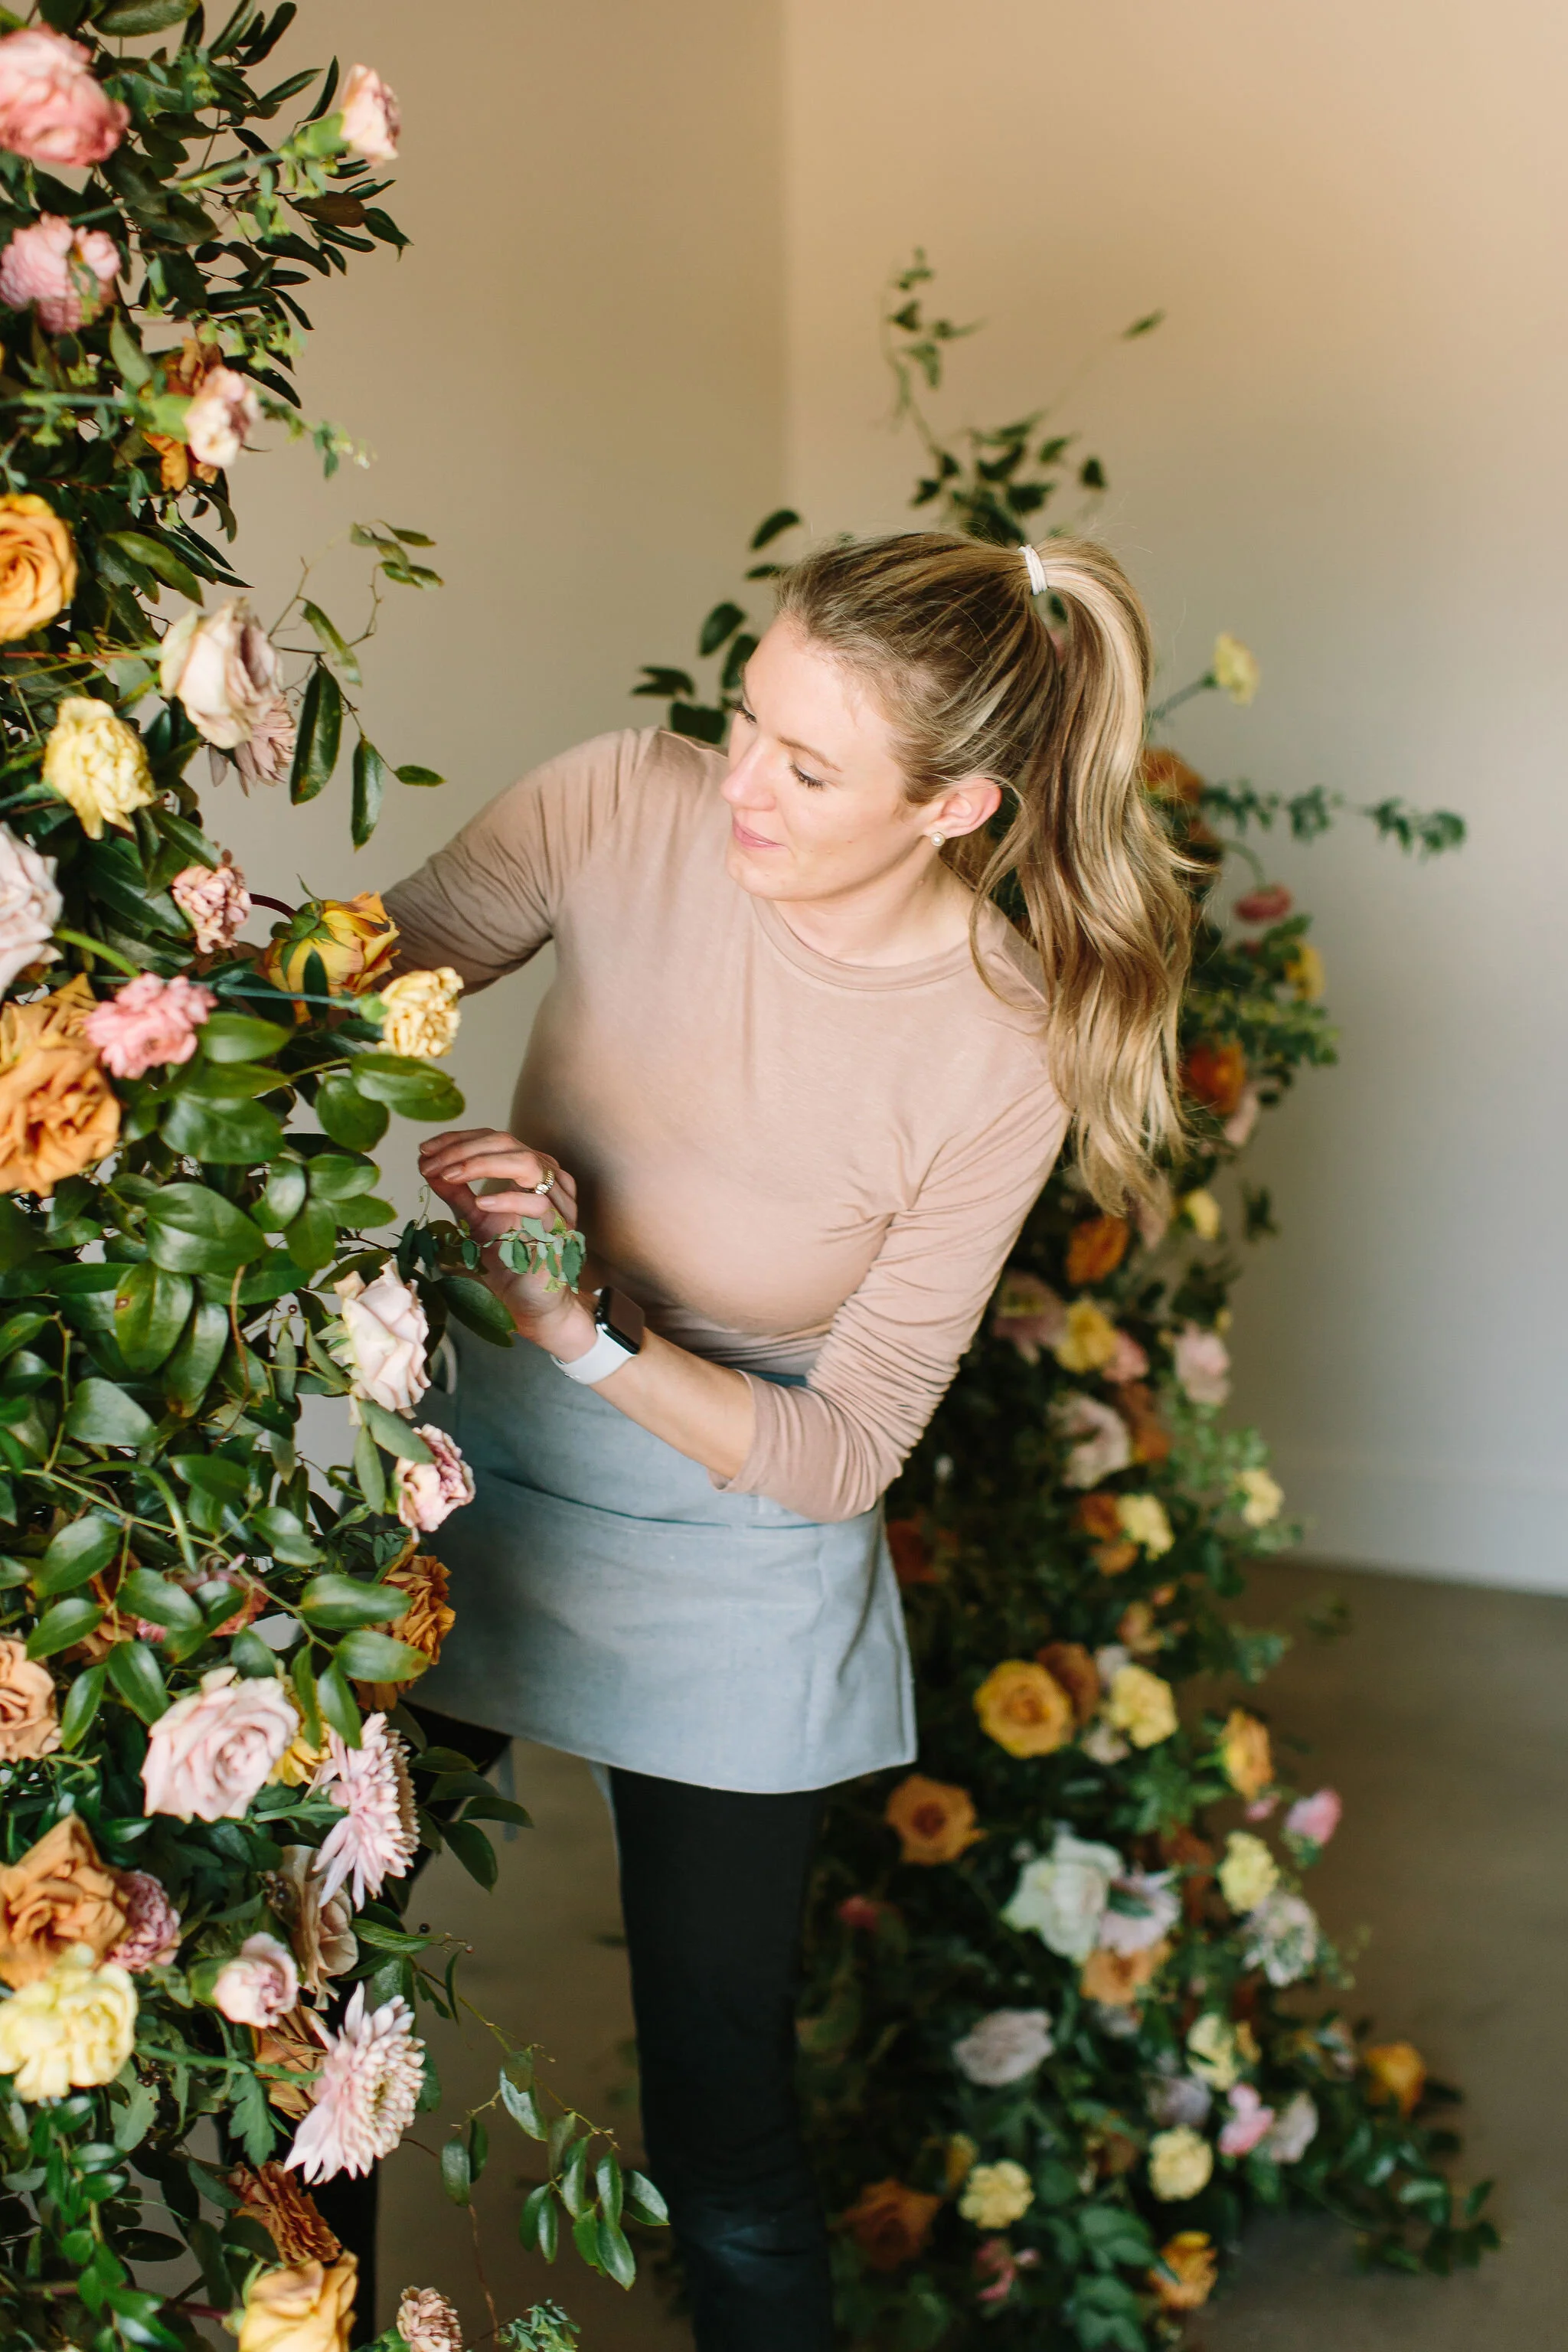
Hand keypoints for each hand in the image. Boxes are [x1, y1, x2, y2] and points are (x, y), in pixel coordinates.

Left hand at [418, 1127, 593, 1354]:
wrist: (530, 1301)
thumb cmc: (508, 1260)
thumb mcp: (473, 1219)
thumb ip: (456, 1192)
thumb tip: (427, 1166)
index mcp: (530, 1171)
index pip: (493, 1139)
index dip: (458, 1139)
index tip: (425, 1150)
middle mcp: (549, 1179)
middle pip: (507, 1143)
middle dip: (463, 1149)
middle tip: (431, 1163)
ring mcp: (559, 1202)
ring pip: (526, 1163)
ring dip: (482, 1164)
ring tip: (450, 1175)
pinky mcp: (561, 1230)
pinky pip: (538, 1204)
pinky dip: (507, 1199)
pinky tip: (480, 1202)